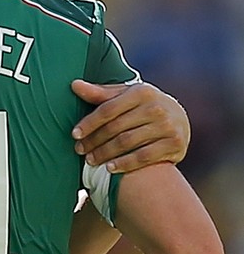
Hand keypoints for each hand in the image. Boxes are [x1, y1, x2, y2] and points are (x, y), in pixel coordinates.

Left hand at [71, 80, 189, 172]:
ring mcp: (167, 127)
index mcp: (141, 92)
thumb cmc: (142, 104)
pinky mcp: (174, 144)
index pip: (108, 109)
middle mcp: (156, 108)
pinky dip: (125, 163)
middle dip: (94, 140)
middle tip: (80, 150)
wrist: (179, 117)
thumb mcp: (125, 95)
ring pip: (127, 143)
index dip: (89, 123)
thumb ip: (100, 93)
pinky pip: (144, 157)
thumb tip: (74, 85)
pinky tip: (110, 168)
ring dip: (105, 153)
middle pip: (116, 127)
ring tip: (90, 160)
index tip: (75, 134)